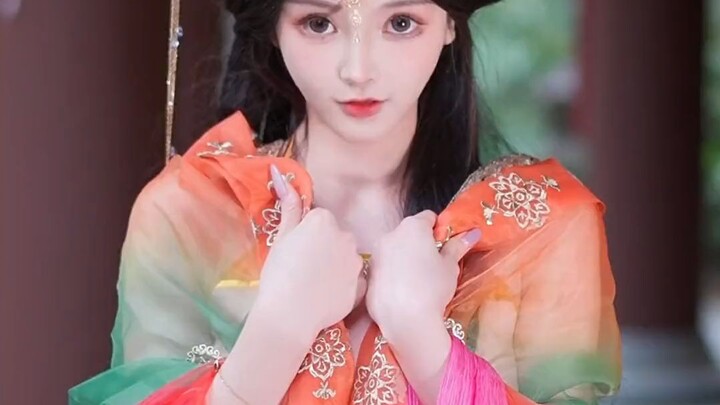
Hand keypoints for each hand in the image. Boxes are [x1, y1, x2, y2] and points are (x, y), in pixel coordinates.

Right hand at [255, 165, 363, 335]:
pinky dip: (344, 286)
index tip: (296, 252)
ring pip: (346, 258)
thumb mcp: (281, 238)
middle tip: (304, 269)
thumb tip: (279, 173)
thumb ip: (288, 207)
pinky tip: (327, 296)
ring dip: (335, 267)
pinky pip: (354, 281)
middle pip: (336, 237)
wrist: (288, 315)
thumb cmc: (279, 274)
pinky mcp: (362, 285)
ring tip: (314, 285)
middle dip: (324, 249)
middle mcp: (345, 235)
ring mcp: (356, 261)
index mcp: (324, 220)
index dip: (306, 236)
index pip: (319, 220)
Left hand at [365, 210, 480, 334]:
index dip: (439, 229)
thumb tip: (473, 233)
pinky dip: (392, 273)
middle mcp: (390, 234)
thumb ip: (457, 247)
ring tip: (417, 279)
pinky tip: (403, 290)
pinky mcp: (368, 274)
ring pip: (394, 249)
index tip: (444, 245)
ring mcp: (376, 254)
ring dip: (405, 257)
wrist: (405, 319)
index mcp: (412, 227)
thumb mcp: (450, 266)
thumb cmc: (433, 287)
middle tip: (433, 263)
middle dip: (420, 243)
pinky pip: (384, 267)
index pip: (428, 217)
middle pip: (409, 232)